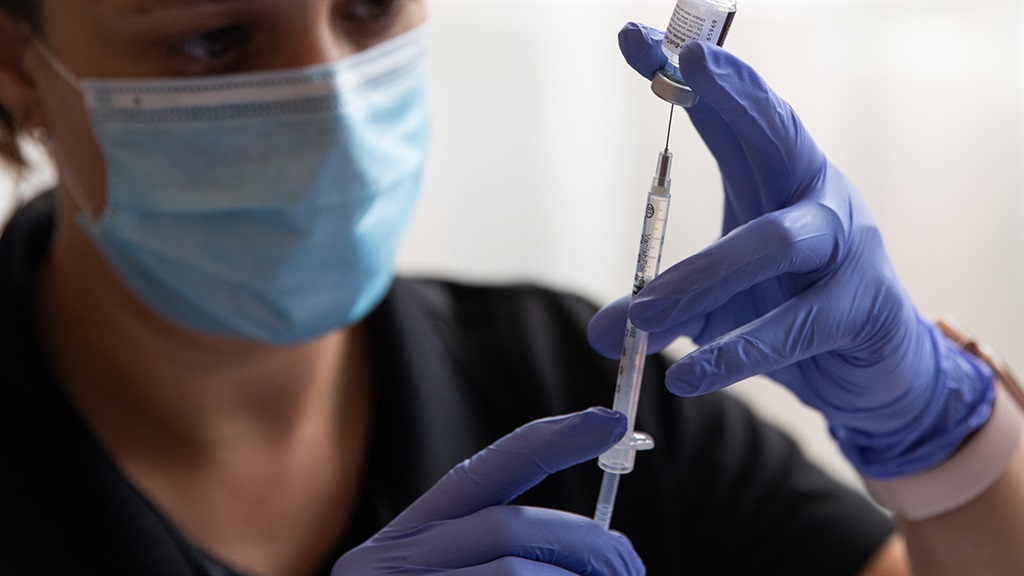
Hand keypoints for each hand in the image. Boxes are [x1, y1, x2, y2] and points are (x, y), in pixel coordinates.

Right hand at [331, 408, 643, 574]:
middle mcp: (390, 566)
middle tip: (630, 567)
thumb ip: (502, 559)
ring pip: (515, 575)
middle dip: (588, 546)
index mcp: (404, 543)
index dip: (550, 441)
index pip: (483, 474)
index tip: (609, 422)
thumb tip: (606, 554)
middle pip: (510, 529)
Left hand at [589, 23, 993, 477]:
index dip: (686, 78)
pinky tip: (688, 374)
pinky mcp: (863, 308)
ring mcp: (848, 248)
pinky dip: (738, 353)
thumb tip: (601, 333)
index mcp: (776, 181)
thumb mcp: (720, 298)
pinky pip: (794, 327)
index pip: (729, 116)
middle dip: (734, 94)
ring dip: (700, 279)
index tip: (634, 39)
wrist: (875, 374)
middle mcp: (815, 198)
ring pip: (773, 242)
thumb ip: (664, 304)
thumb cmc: (791, 313)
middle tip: (690, 62)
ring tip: (642, 319)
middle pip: (778, 131)